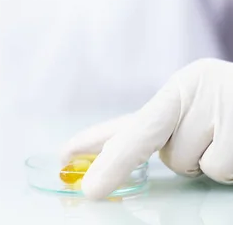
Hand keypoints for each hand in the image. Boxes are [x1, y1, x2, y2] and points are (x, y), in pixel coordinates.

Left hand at [62, 58, 232, 198]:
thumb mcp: (202, 118)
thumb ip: (169, 136)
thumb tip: (122, 160)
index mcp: (180, 89)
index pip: (129, 120)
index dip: (93, 141)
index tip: (62, 156)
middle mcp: (192, 87)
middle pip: (142, 136)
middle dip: (113, 165)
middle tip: (90, 191)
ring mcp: (218, 100)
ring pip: (188, 162)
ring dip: (208, 164)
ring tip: (232, 139)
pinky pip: (218, 166)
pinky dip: (232, 169)